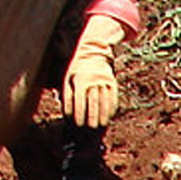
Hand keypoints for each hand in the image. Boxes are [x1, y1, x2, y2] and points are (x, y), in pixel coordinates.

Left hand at [64, 13, 127, 127]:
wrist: (93, 52)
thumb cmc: (76, 70)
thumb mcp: (68, 78)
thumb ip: (67, 95)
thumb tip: (67, 114)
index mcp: (80, 79)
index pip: (79, 99)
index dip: (78, 113)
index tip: (77, 123)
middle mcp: (93, 80)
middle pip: (93, 101)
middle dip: (92, 116)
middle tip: (90, 128)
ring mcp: (104, 80)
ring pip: (104, 100)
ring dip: (102, 114)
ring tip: (100, 125)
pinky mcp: (112, 81)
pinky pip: (113, 96)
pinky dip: (111, 107)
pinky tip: (109, 116)